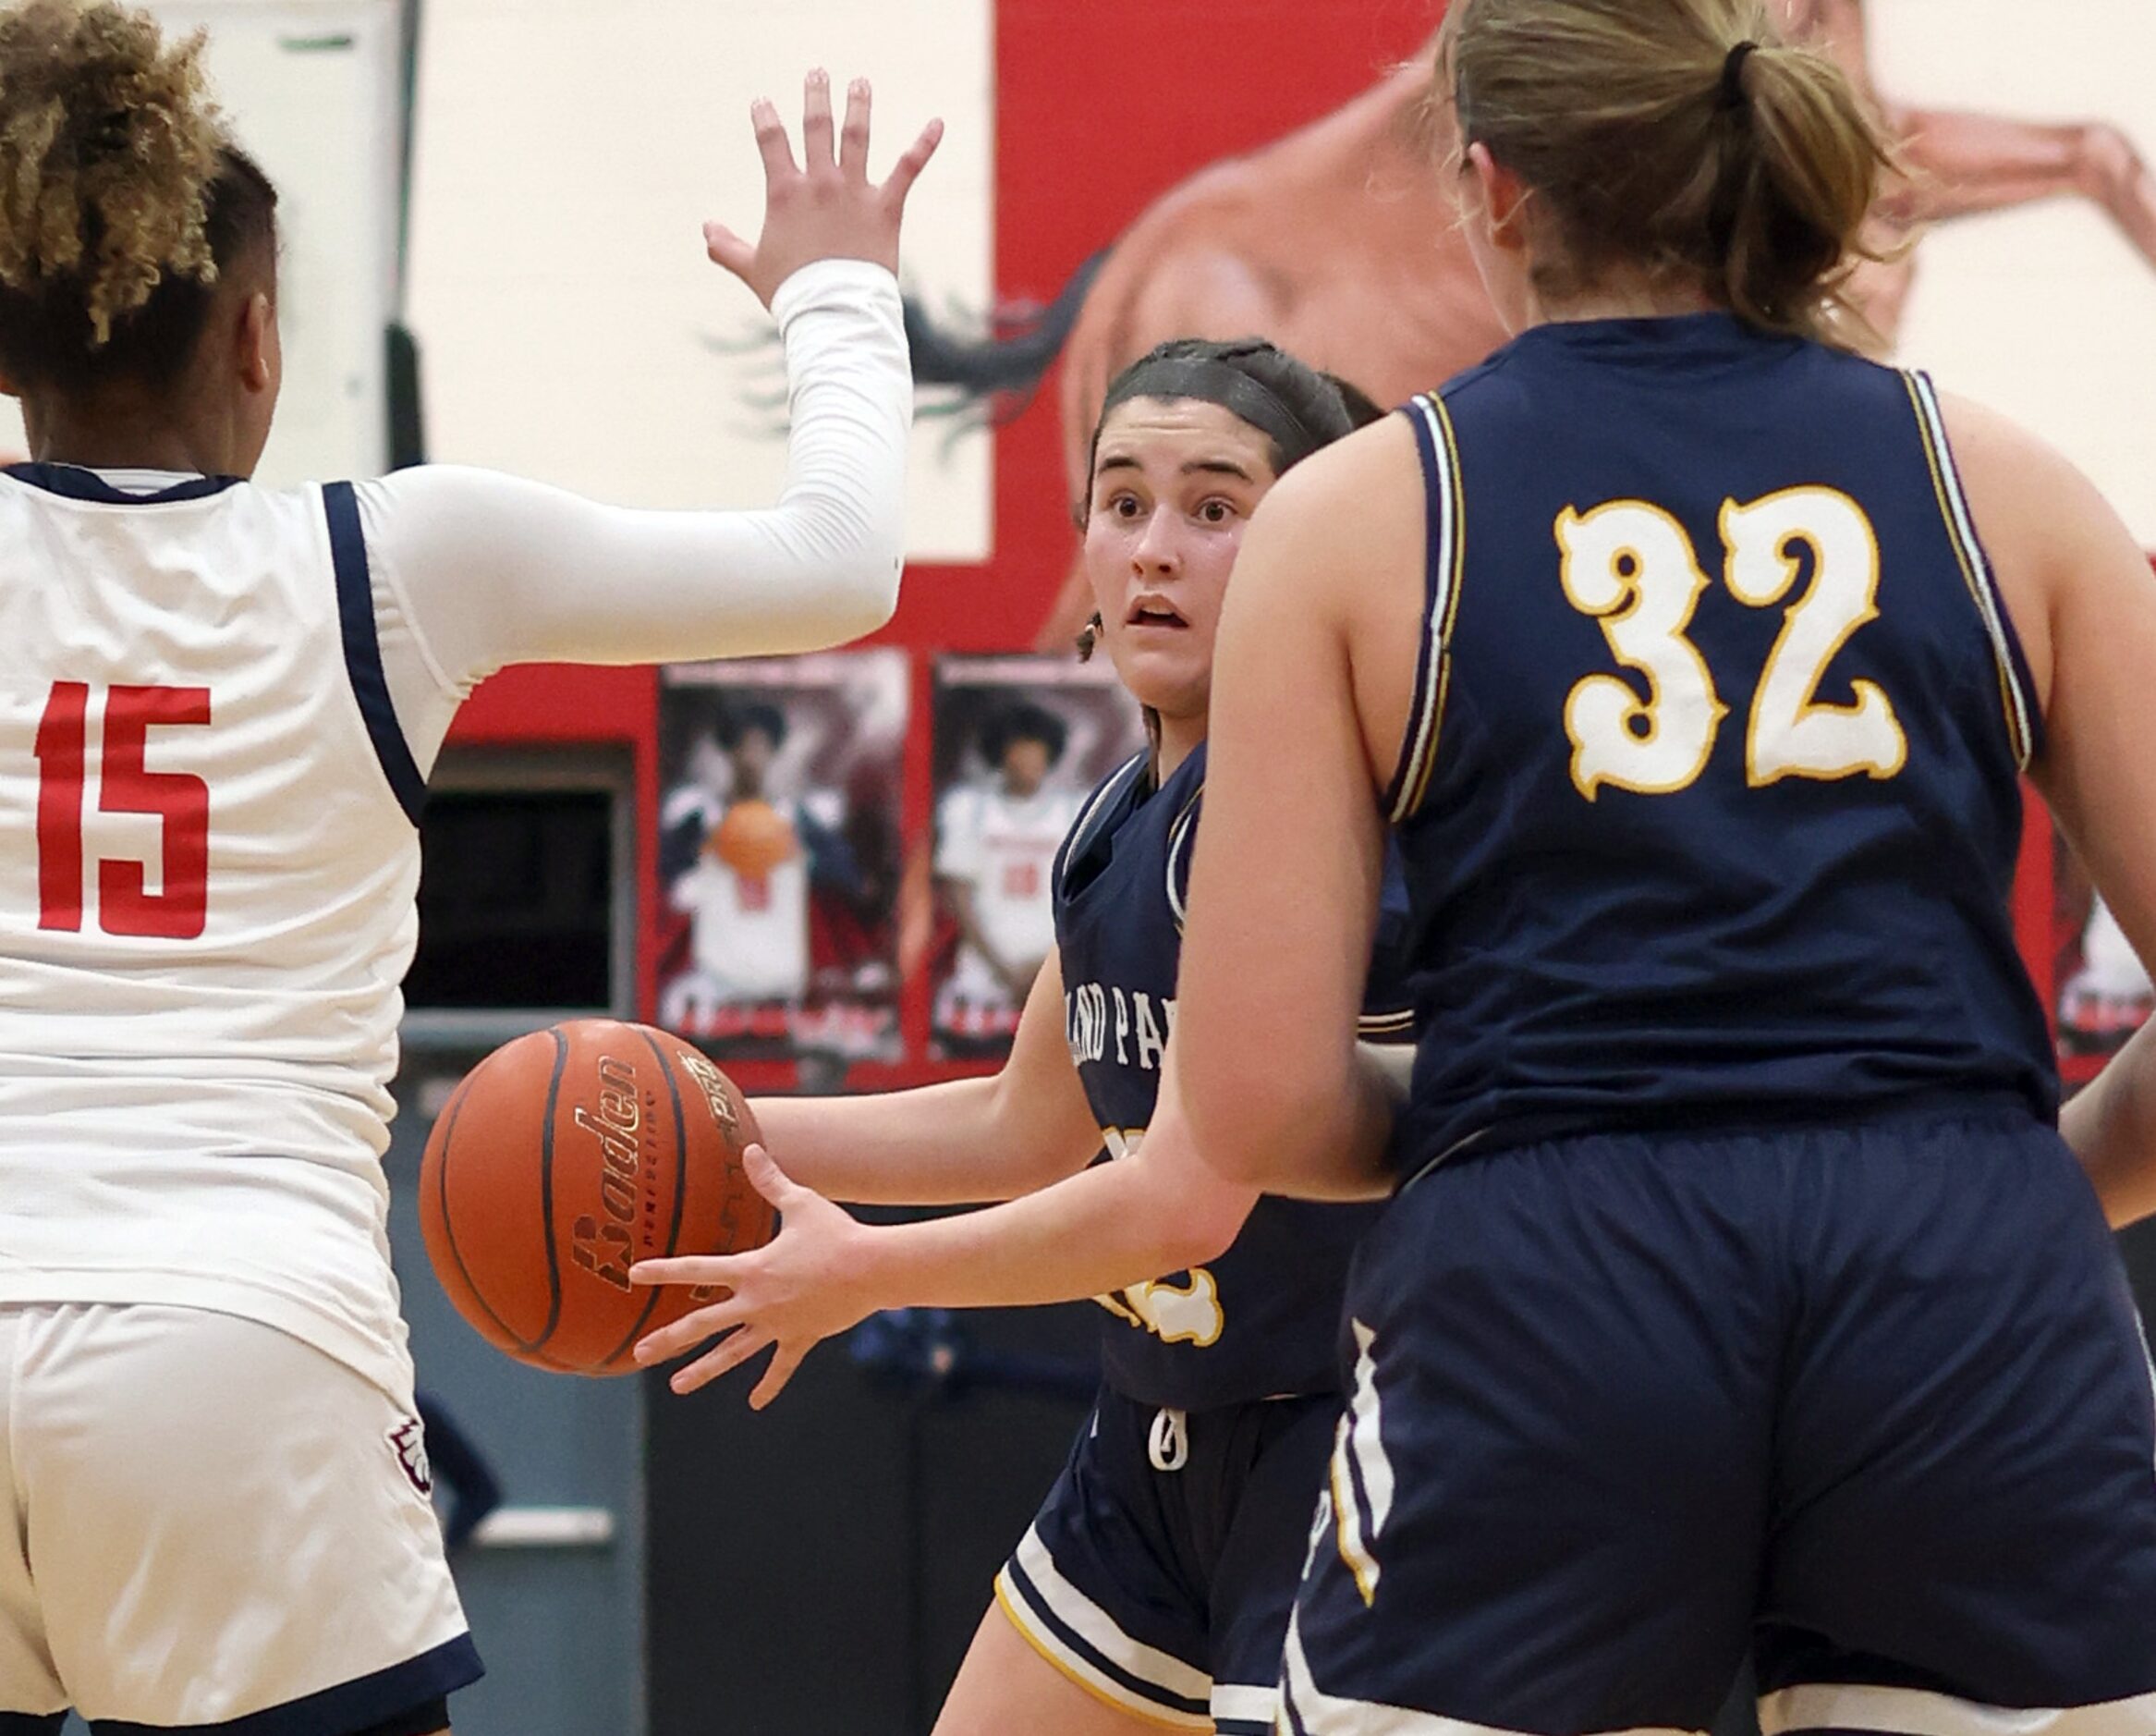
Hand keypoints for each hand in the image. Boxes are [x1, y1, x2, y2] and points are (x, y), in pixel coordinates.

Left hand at [631, 1143, 881, 1406]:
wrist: (872, 1269)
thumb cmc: (836, 1232)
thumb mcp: (801, 1203)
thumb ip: (770, 1181)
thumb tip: (750, 1148)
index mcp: (752, 1269)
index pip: (698, 1269)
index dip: (664, 1270)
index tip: (634, 1274)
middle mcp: (757, 1302)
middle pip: (703, 1323)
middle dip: (669, 1338)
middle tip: (639, 1352)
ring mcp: (777, 1324)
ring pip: (733, 1352)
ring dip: (704, 1369)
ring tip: (677, 1386)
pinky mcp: (799, 1338)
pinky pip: (780, 1366)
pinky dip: (769, 1384)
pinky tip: (755, 1404)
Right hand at [706, 69, 943, 308]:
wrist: (833, 312)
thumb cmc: (792, 293)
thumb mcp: (753, 268)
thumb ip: (726, 247)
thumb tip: (706, 228)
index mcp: (786, 193)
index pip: (771, 141)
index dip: (765, 118)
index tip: (762, 102)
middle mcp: (820, 183)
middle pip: (817, 126)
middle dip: (815, 95)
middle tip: (817, 73)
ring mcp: (855, 192)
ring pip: (857, 135)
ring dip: (859, 105)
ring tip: (860, 83)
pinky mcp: (886, 208)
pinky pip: (908, 169)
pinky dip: (924, 144)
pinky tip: (937, 123)